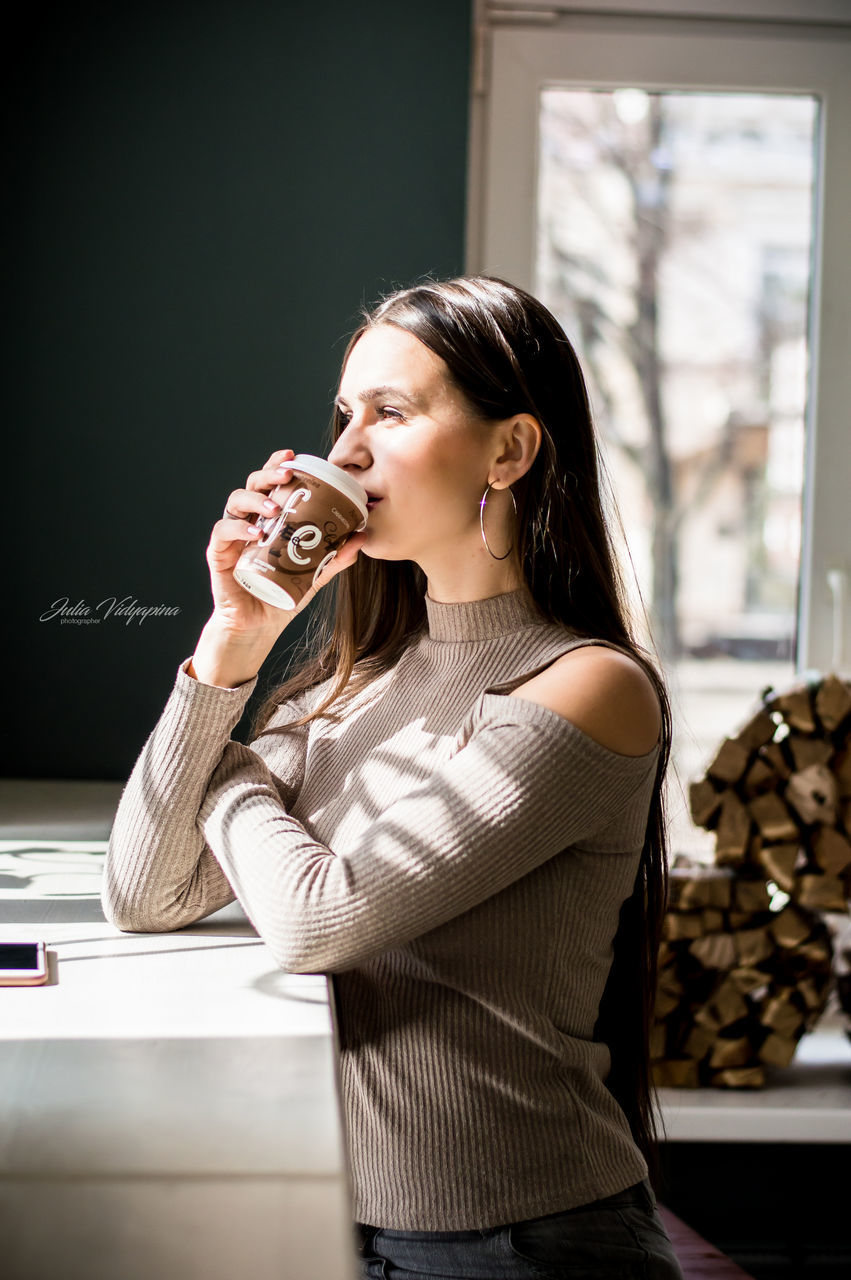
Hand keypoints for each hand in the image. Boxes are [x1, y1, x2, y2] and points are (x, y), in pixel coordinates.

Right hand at [209, 447, 365, 636]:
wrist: (258, 626)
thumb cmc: (282, 595)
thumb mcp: (313, 575)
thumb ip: (334, 557)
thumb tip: (362, 536)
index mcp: (269, 519)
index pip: (271, 484)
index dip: (278, 465)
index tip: (293, 457)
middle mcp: (249, 521)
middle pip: (253, 484)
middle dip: (268, 474)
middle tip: (286, 477)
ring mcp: (232, 535)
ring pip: (235, 501)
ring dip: (255, 498)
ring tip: (274, 508)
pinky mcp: (219, 553)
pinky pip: (223, 531)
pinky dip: (238, 527)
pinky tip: (256, 532)